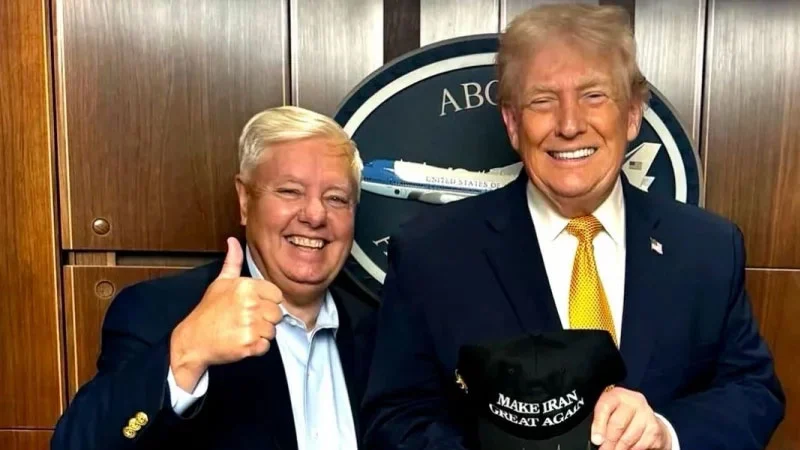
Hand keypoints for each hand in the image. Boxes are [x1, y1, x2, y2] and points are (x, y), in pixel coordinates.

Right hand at [169, 237, 283, 390]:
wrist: (193, 340)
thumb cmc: (208, 311)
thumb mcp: (220, 282)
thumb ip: (232, 261)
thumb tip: (233, 241)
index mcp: (246, 286)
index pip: (277, 295)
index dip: (267, 302)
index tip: (254, 306)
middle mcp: (250, 304)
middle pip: (277, 314)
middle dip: (265, 319)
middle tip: (246, 320)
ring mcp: (250, 325)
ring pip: (272, 331)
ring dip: (261, 334)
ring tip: (243, 330)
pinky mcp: (249, 344)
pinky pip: (266, 346)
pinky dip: (257, 348)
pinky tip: (242, 342)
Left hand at [591, 387, 671, 449]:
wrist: (645, 418)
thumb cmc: (620, 414)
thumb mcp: (608, 411)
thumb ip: (601, 420)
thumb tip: (596, 438)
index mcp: (617, 395)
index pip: (605, 407)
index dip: (599, 425)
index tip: (596, 440)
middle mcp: (634, 401)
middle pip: (618, 424)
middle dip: (609, 442)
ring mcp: (647, 414)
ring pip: (629, 437)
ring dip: (619, 448)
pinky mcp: (655, 428)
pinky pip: (640, 445)